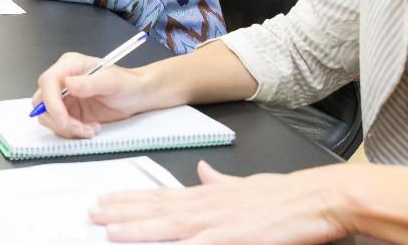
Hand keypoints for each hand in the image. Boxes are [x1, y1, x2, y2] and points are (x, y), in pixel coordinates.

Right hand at [32, 52, 148, 138]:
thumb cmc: (126, 83)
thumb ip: (90, 83)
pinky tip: (90, 129)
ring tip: (90, 129)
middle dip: (58, 119)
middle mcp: (63, 81)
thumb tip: (69, 84)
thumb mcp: (112, 81)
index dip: (50, 101)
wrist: (135, 96)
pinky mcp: (68, 113)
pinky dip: (72, 133)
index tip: (63, 117)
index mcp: (70, 65)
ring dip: (67, 128)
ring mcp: (64, 98)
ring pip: (48, 117)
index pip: (47, 81)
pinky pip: (59, 126)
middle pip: (42, 101)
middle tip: (80, 128)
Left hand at [90, 162, 353, 242]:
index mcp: (208, 195)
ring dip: (137, 228)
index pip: (159, 196)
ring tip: (109, 229)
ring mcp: (217, 223)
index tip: (106, 200)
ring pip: (167, 226)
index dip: (130, 199)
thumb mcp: (246, 183)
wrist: (316, 198)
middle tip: (91, 213)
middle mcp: (206, 206)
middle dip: (121, 213)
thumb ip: (220, 181)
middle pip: (154, 210)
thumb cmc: (285, 196)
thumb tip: (202, 170)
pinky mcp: (232, 238)